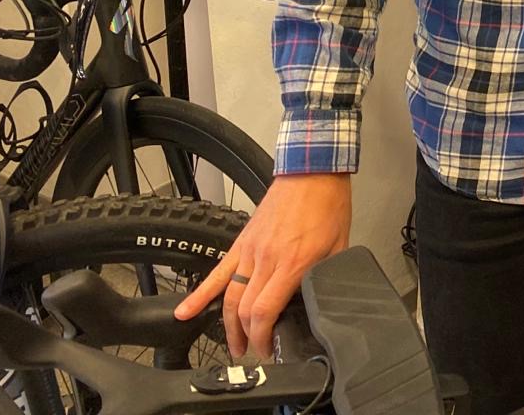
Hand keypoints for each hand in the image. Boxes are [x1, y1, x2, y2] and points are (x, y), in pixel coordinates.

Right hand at [175, 172, 351, 358]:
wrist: (312, 171)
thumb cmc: (329, 205)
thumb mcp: (339, 246)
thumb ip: (326, 275)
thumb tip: (322, 299)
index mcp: (293, 263)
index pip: (266, 311)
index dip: (264, 337)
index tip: (268, 350)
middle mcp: (267, 260)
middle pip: (245, 310)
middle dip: (248, 338)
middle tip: (255, 352)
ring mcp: (250, 251)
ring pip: (230, 297)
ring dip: (228, 327)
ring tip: (233, 346)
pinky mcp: (241, 243)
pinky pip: (217, 273)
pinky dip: (200, 295)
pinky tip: (184, 313)